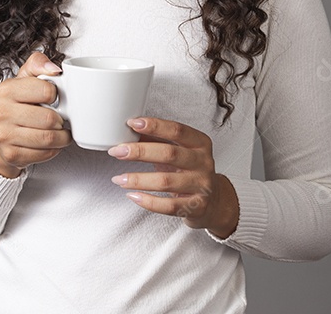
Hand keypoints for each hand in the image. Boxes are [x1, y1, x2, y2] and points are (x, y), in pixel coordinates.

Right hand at [0, 51, 71, 177]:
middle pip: (49, 118)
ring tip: (61, 132)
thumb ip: (38, 64)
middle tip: (61, 119)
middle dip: (62, 120)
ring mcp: (4, 135)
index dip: (57, 95)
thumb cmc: (18, 104)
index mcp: (7, 90)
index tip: (54, 98)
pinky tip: (50, 144)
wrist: (1, 136)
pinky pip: (44, 154)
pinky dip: (54, 150)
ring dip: (62, 137)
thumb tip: (54, 69)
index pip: (47, 90)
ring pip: (48, 138)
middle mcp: (1, 112)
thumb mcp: (25, 79)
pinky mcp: (11, 154)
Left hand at [107, 117, 239, 238]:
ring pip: (166, 181)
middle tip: (117, 151)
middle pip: (169, 153)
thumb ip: (156, 141)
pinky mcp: (196, 207)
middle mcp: (203, 162)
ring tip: (119, 178)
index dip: (154, 126)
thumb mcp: (177, 152)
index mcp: (200, 143)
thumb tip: (127, 131)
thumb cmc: (189, 171)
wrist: (213, 202)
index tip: (132, 123)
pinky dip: (148, 201)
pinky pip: (168, 206)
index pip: (177, 130)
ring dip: (138, 179)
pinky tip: (132, 196)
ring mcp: (202, 186)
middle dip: (139, 152)